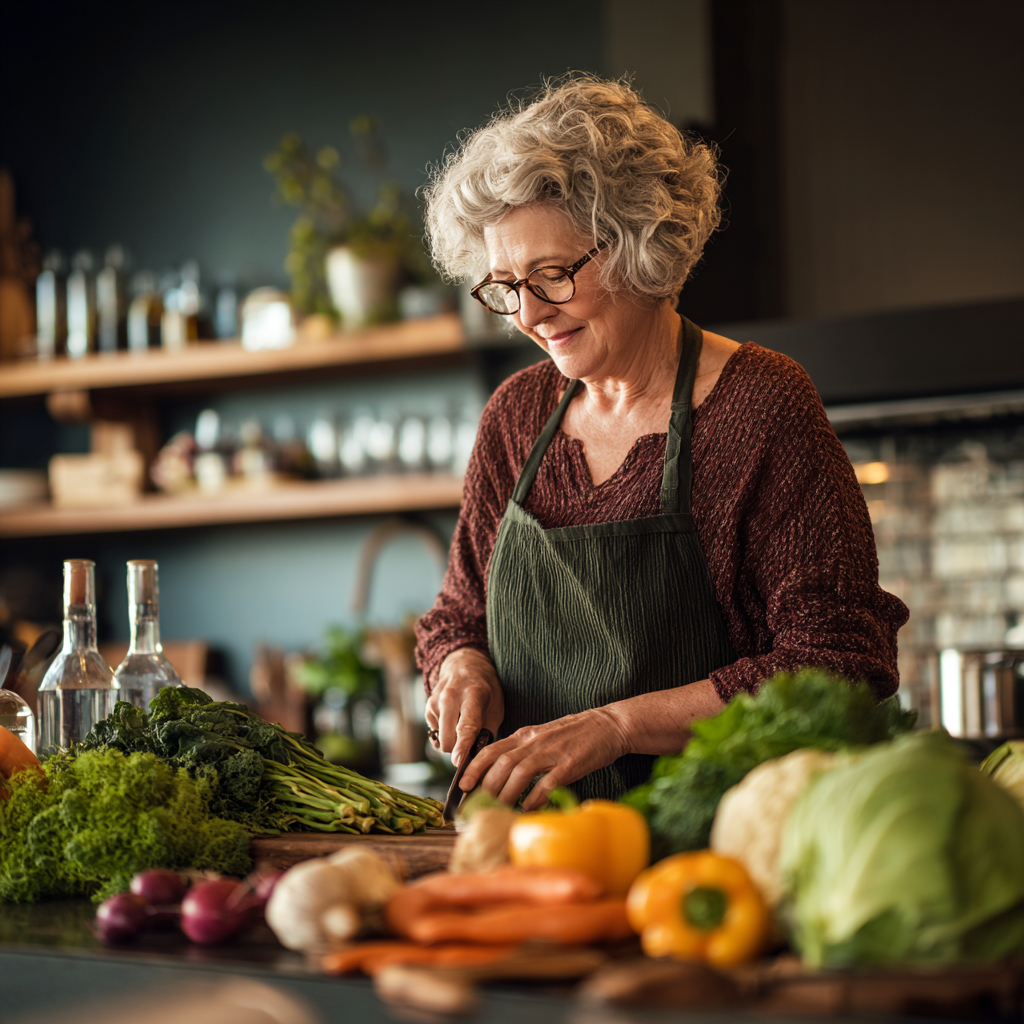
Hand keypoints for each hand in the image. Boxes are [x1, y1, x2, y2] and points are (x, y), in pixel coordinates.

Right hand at [425, 648, 503, 768]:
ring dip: (452, 740)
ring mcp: (435, 701)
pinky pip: (435, 732)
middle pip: (448, 739)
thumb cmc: (486, 689)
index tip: (458, 762)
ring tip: (463, 724)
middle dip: (458, 748)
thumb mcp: (496, 708)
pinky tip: (453, 718)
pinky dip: (445, 732)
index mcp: (472, 695)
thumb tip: (476, 758)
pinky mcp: (427, 706)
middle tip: (472, 742)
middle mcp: (450, 697)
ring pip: (440, 739)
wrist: (465, 665)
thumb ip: (487, 733)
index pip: (466, 726)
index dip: (462, 747)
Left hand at [458, 707, 628, 810]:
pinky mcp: (571, 764)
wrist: (609, 725)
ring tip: (502, 808)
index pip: (491, 749)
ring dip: (507, 793)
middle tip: (482, 804)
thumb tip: (501, 773)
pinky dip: (534, 797)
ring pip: (520, 772)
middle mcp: (535, 741)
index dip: (474, 767)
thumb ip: (523, 750)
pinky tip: (528, 808)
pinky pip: (547, 783)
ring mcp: (553, 752)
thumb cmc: (575, 734)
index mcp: (526, 734)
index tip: (463, 784)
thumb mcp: (543, 736)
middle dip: (487, 785)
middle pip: (501, 763)